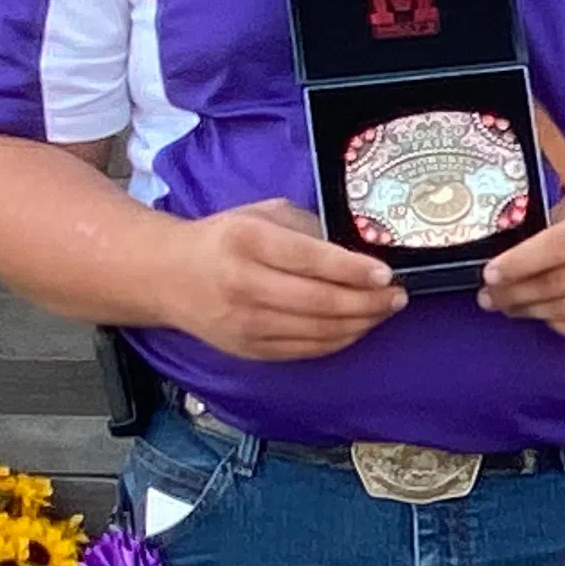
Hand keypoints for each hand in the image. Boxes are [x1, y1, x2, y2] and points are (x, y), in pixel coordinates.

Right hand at [166, 201, 402, 360]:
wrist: (166, 276)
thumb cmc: (225, 238)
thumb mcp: (262, 215)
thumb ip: (308, 227)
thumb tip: (359, 250)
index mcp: (247, 241)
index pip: (309, 259)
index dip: (353, 269)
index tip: (386, 273)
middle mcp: (243, 284)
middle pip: (319, 301)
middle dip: (368, 302)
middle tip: (398, 296)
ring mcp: (245, 323)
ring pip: (318, 331)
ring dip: (361, 323)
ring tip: (385, 310)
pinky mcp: (249, 349)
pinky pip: (306, 350)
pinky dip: (339, 340)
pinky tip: (358, 326)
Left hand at [478, 180, 564, 341]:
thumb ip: (562, 218)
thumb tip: (521, 245)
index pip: (556, 247)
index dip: (518, 263)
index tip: (490, 273)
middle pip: (555, 285)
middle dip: (513, 293)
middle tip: (488, 295)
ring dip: (529, 312)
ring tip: (508, 306)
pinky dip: (558, 325)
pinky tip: (545, 316)